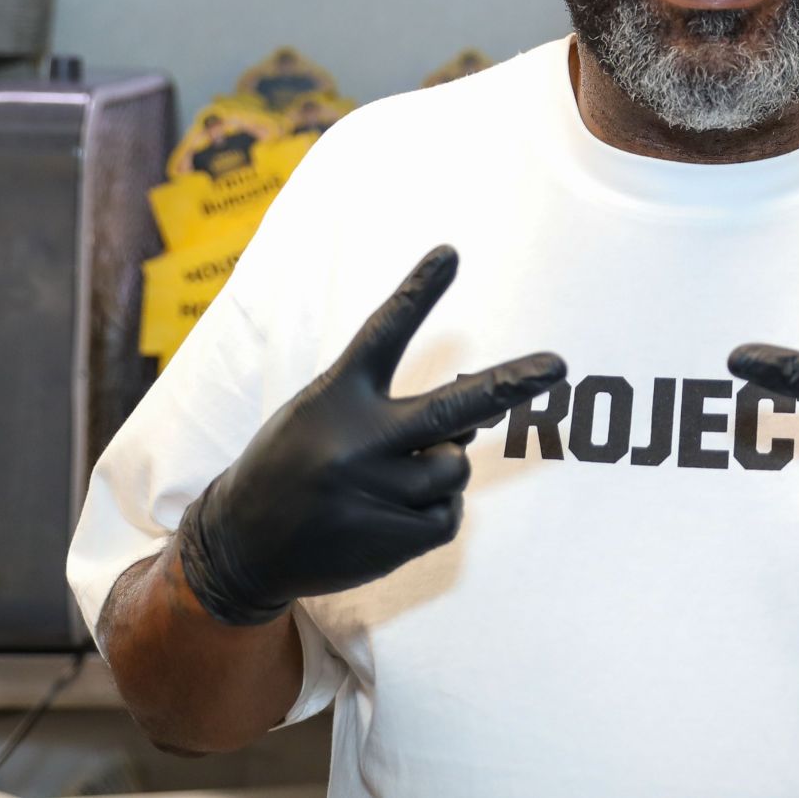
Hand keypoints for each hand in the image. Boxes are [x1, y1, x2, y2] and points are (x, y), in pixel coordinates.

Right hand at [178, 245, 565, 625]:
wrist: (241, 545)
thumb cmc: (295, 465)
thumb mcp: (322, 414)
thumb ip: (389, 409)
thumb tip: (472, 425)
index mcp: (336, 396)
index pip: (383, 332)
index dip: (418, 291)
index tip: (451, 252)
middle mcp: (355, 440)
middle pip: (450, 409)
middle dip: (510, 386)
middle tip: (557, 366)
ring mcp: (371, 491)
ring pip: (454, 468)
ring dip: (440, 470)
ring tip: (392, 480)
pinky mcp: (384, 538)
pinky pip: (448, 516)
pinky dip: (435, 512)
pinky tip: (392, 514)